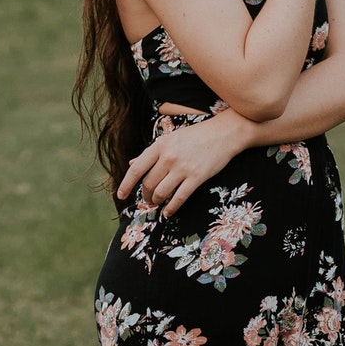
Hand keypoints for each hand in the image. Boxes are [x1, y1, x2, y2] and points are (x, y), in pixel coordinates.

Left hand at [117, 110, 252, 215]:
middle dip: (145, 196)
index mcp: (160, 145)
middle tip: (148, 200)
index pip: (137, 169)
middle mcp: (168, 157)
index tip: (121, 196)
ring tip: (157, 204)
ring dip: (156, 202)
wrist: (224, 133)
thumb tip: (132, 164)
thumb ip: (151, 153)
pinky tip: (168, 212)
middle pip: (148, 184)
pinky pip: (178, 198)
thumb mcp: (171, 139)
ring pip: (161, 193)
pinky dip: (170, 208)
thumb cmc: (196, 136)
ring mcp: (182, 168)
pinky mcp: (196, 177)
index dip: (126, 184)